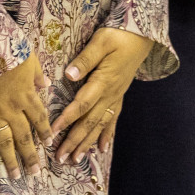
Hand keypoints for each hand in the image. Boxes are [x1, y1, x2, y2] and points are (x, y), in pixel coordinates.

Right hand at [0, 53, 51, 180]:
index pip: (39, 117)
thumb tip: (46, 84)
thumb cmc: (3, 46)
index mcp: (26, 94)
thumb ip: (37, 72)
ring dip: (9, 159)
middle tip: (35, 172)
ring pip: (3, 140)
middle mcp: (11, 108)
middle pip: (24, 135)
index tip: (48, 145)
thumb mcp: (27, 55)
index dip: (45, 132)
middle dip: (30, 155)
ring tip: (15, 176)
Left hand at [50, 28, 152, 164]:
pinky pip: (113, 119)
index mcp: (103, 81)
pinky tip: (102, 147)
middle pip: (89, 122)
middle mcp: (110, 94)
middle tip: (60, 158)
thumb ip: (85, 59)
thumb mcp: (101, 41)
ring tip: (76, 159)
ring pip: (100, 125)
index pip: (81, 105)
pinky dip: (107, 135)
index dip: (66, 120)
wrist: (142, 36)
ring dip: (87, 143)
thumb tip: (69, 75)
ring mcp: (116, 96)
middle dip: (74, 141)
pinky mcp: (120, 95)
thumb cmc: (119, 35)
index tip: (52, 133)